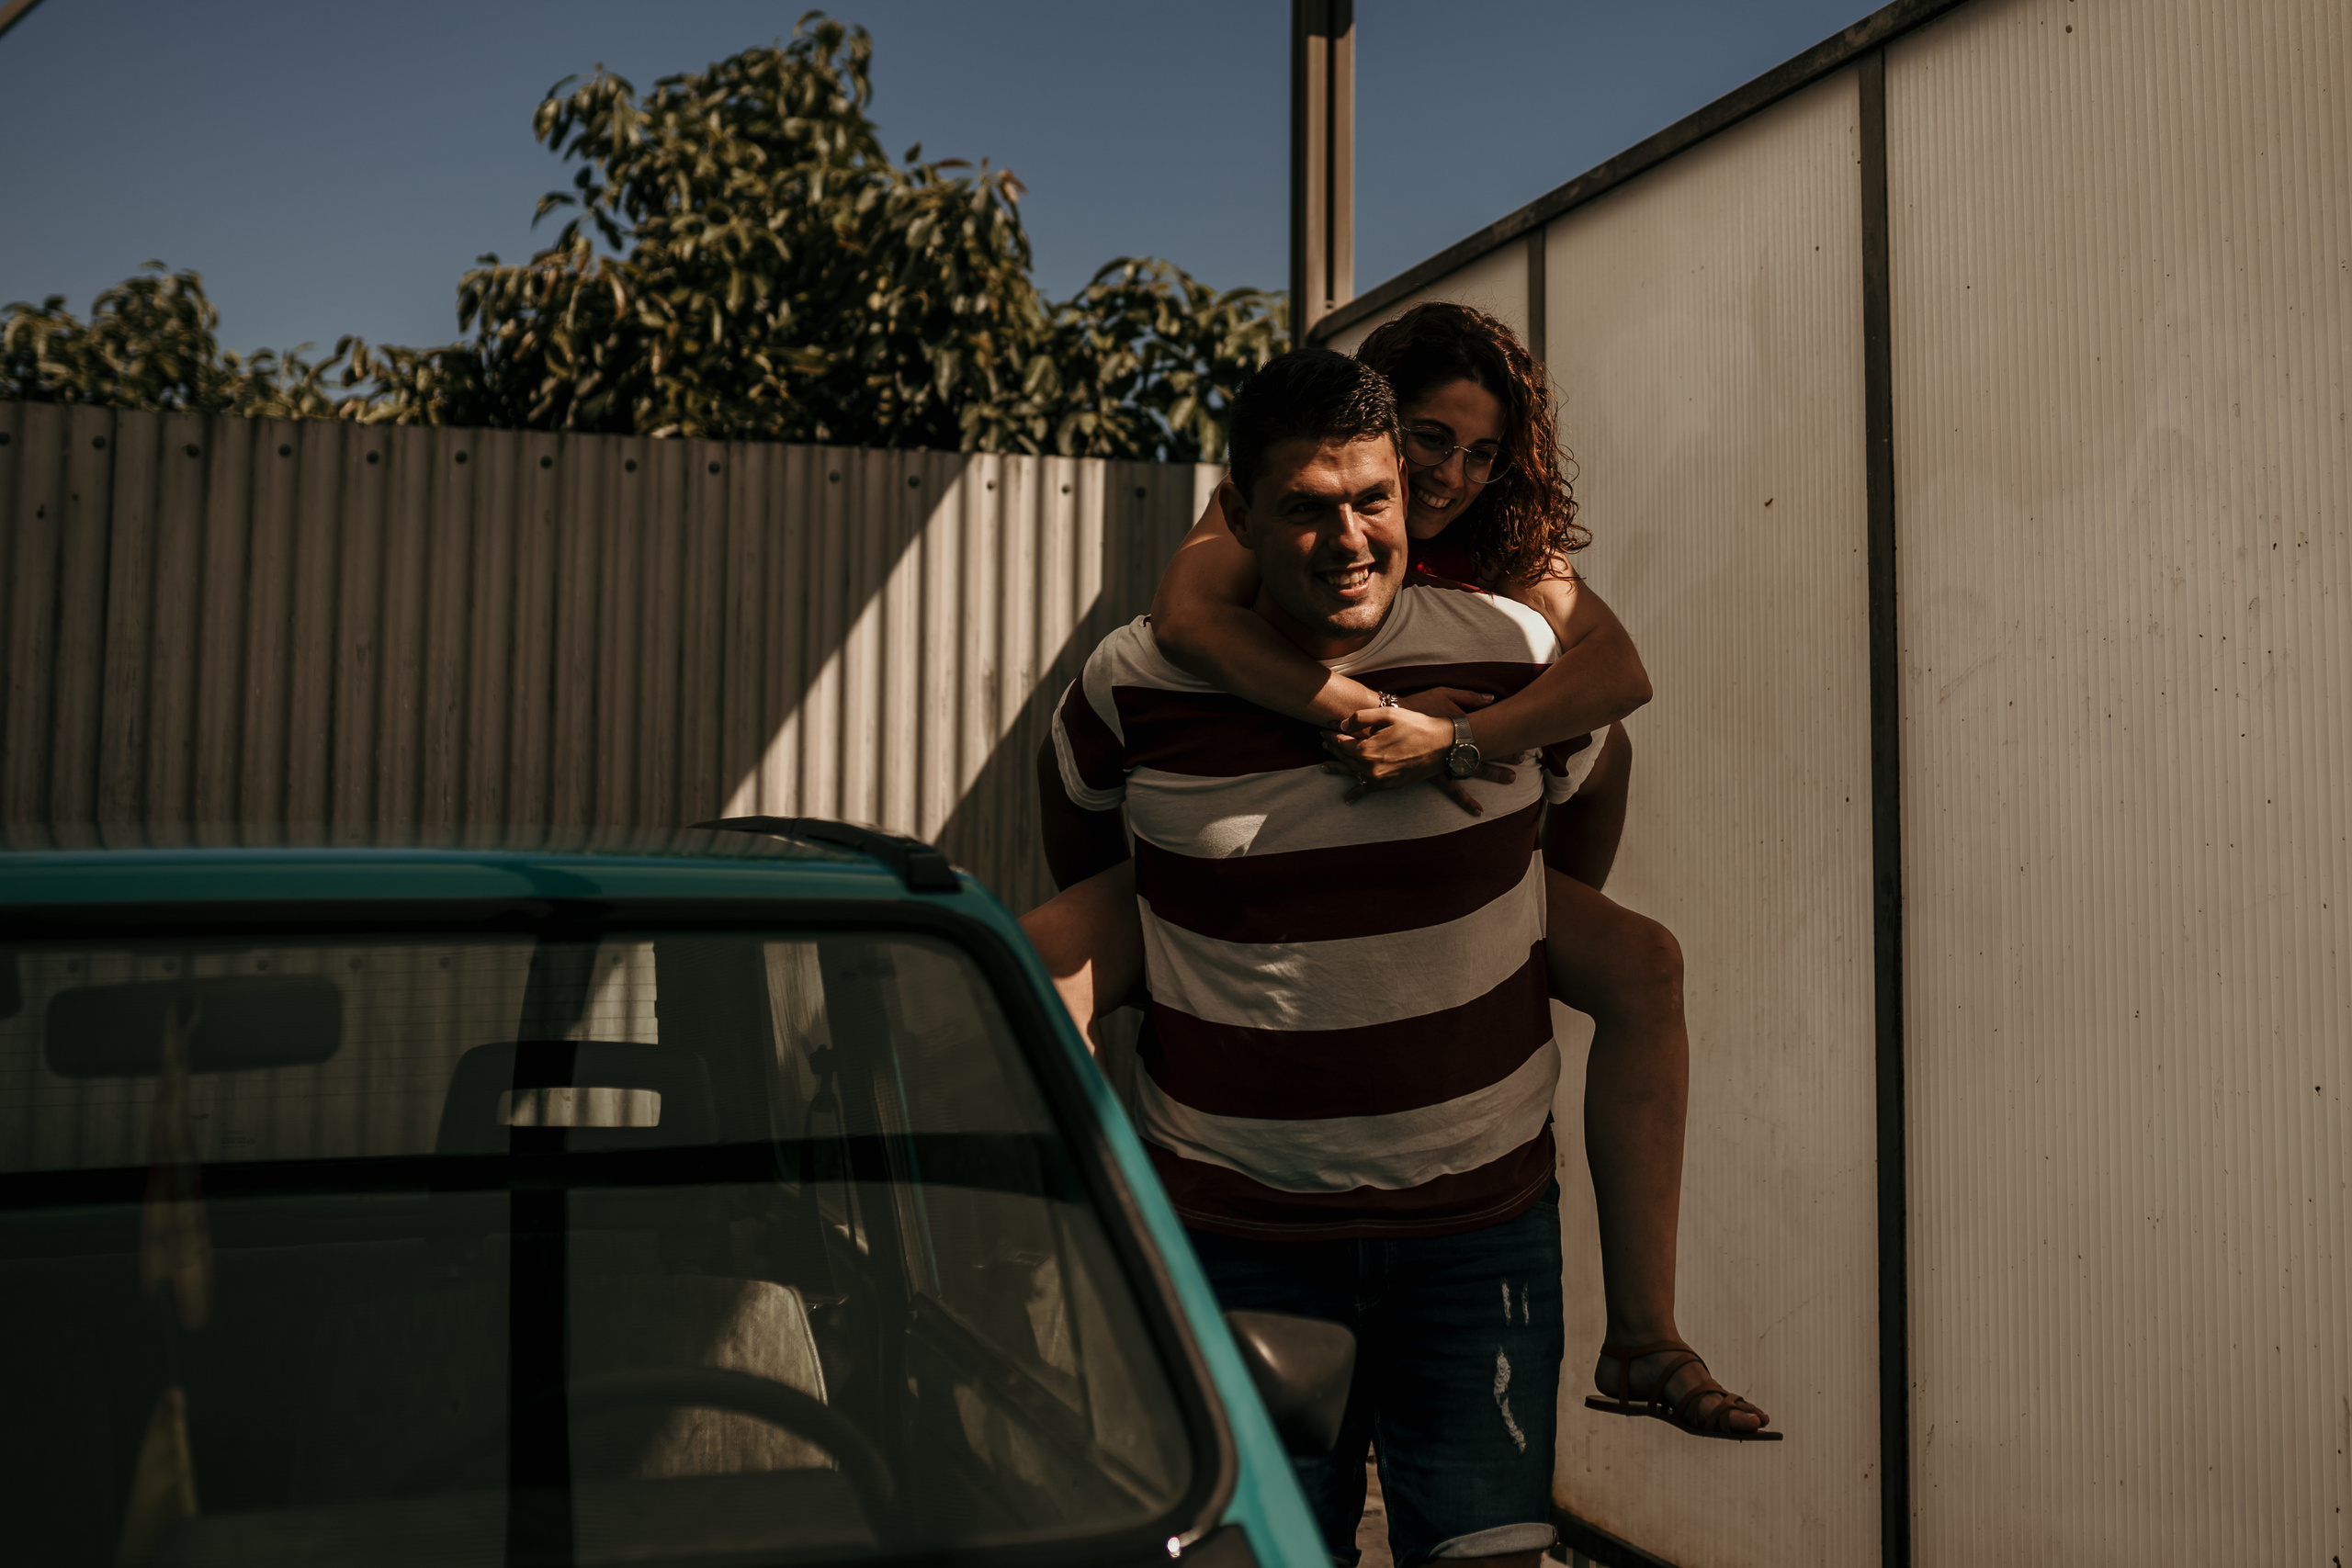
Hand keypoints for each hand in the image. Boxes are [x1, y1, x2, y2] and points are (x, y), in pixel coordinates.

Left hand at [1320, 689, 1494, 785]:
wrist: (1443, 746)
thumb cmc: (1418, 726)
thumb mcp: (1388, 714)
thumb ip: (1361, 717)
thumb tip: (1341, 725)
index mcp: (1367, 750)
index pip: (1342, 742)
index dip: (1331, 735)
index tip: (1323, 730)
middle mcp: (1370, 768)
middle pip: (1345, 758)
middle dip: (1333, 749)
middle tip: (1323, 742)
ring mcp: (1380, 779)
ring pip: (1353, 773)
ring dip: (1339, 768)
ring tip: (1325, 765)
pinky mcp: (1390, 785)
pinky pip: (1368, 789)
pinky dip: (1356, 793)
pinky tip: (1348, 798)